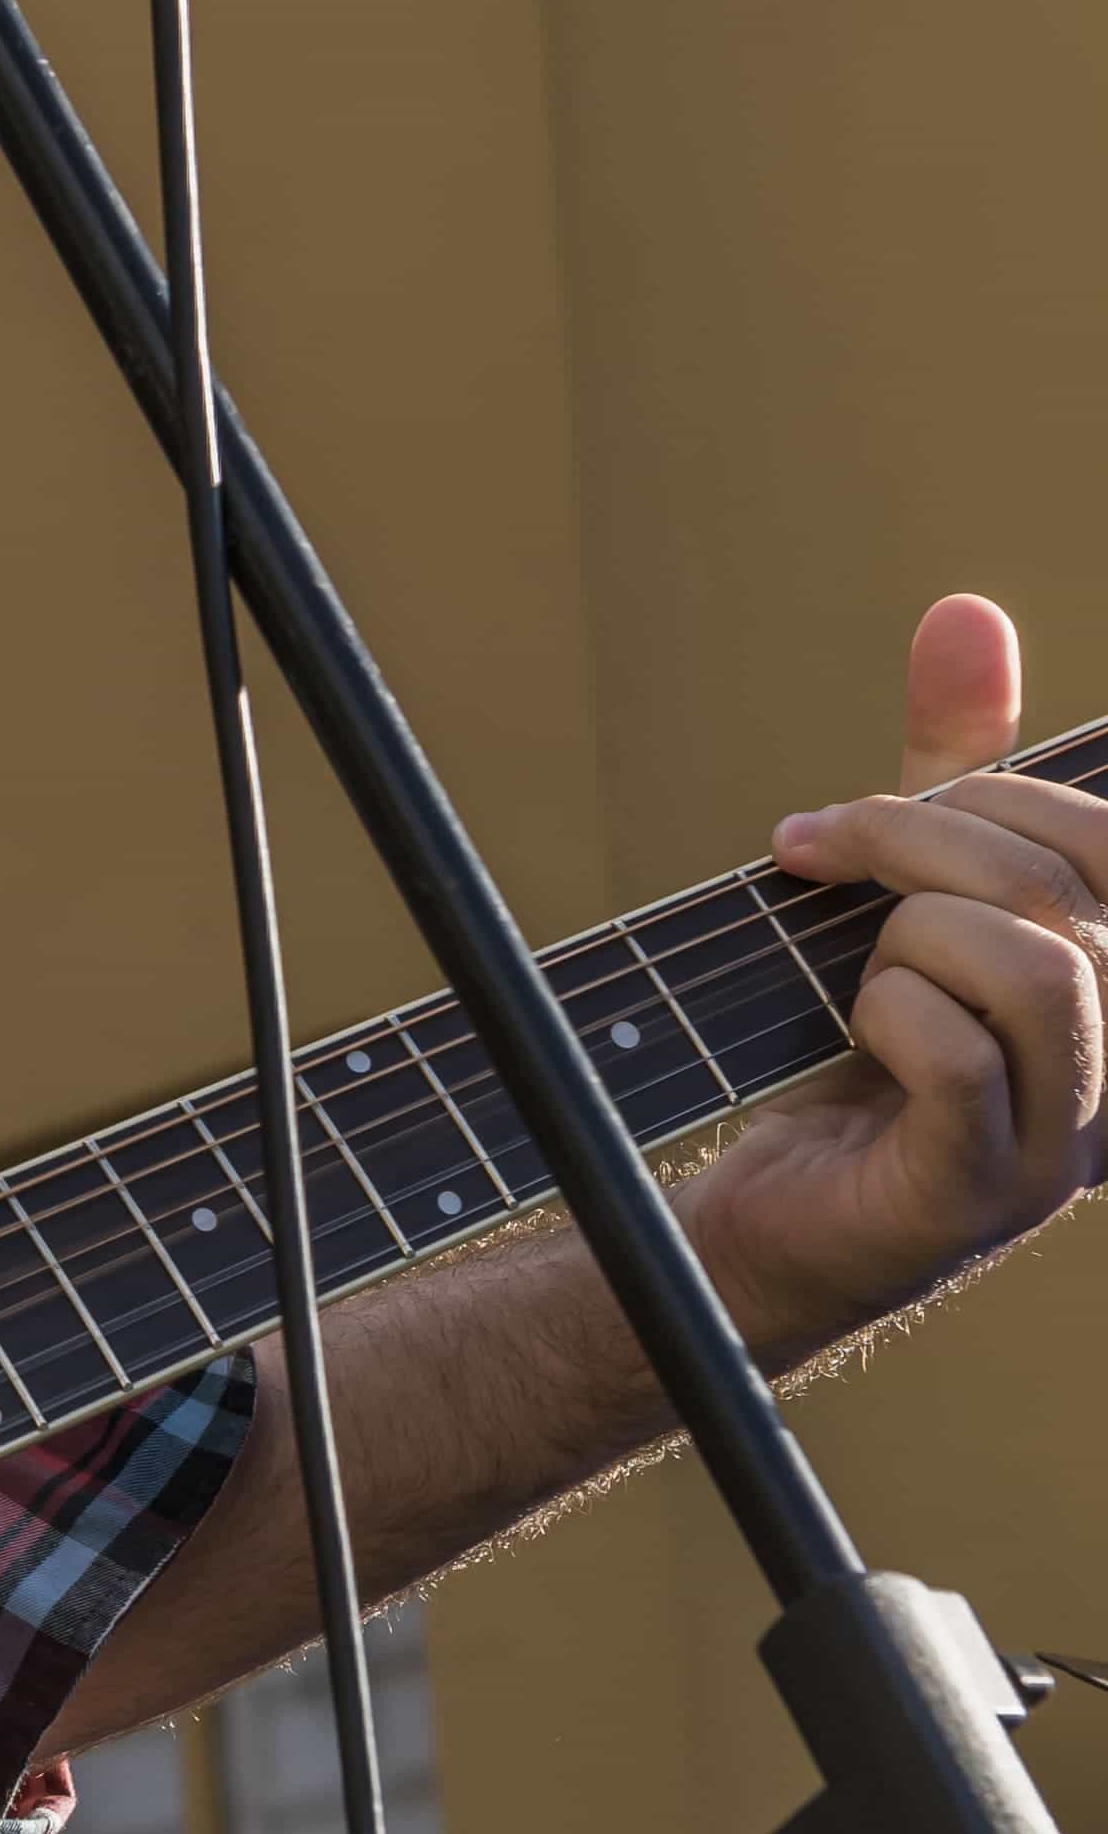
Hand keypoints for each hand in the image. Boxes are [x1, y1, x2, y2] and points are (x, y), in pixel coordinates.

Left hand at [685, 595, 1107, 1361]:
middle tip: (814, 851)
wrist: (761, 1221)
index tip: (869, 811)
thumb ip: (953, 769)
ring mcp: (1065, 1144)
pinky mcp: (976, 1192)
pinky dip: (887, 1012)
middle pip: (1073, 889)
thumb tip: (967, 612)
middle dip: (920, 836)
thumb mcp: (904, 891)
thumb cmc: (848, 1052)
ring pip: (1041, 966)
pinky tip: (856, 1033)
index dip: (1003, 791)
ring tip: (852, 960)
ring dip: (909, 928)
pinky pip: (960, 1056)